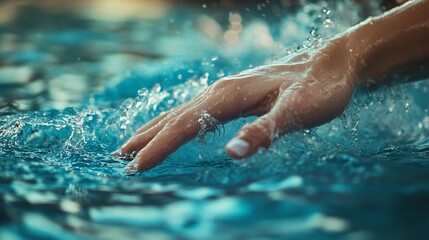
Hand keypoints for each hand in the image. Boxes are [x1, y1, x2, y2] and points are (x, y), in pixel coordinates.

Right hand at [119, 37, 357, 172]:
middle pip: (174, 116)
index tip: (136, 166)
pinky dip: (174, 122)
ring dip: (155, 129)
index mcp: (229, 94)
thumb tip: (233, 153)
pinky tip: (172, 127)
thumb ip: (265, 131)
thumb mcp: (297, 111)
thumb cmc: (318, 89)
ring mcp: (224, 91)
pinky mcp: (232, 94)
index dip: (159, 146)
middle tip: (120, 158)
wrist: (331, 63)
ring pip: (181, 111)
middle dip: (147, 139)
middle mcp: (220, 90)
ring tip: (134, 143)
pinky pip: (193, 110)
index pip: (185, 124)